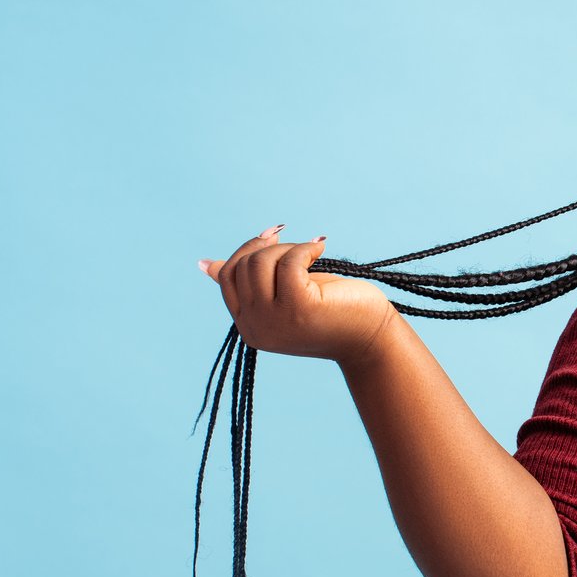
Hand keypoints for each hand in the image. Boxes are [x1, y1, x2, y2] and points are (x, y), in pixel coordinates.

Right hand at [199, 224, 397, 365]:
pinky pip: (289, 262)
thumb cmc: (333, 313)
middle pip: (243, 267)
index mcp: (248, 327)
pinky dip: (304, 248)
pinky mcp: (298, 308)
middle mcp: (255, 328)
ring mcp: (274, 321)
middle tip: (300, 247)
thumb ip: (251, 283)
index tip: (273, 238)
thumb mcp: (284, 295)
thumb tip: (205, 264)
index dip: (246, 251)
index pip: (228, 278)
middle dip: (270, 248)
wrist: (371, 338)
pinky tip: (321, 247)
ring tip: (312, 252)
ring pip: (261, 263)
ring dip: (288, 248)